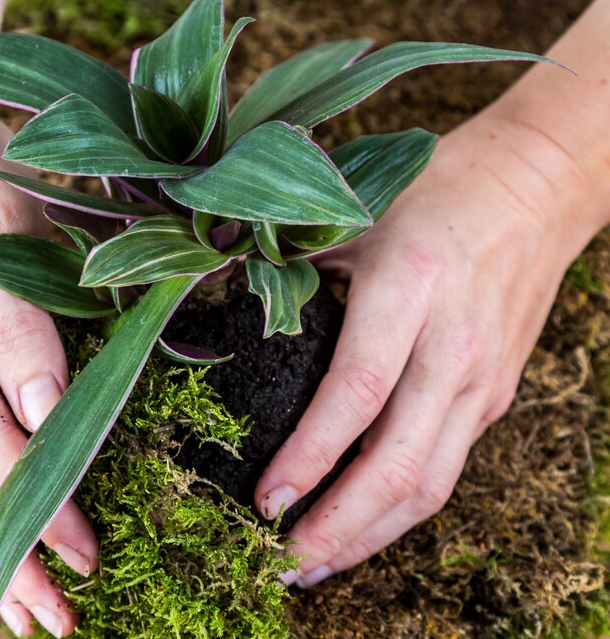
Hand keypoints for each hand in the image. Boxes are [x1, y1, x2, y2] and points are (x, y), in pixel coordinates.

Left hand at [255, 110, 592, 586]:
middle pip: (398, 465)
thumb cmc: (435, 191)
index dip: (308, 458)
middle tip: (282, 561)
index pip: (355, 395)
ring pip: (430, 483)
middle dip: (338, 528)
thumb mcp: (355, 214)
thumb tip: (215, 289)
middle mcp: (451, 347)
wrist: (533, 186)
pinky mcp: (494, 393)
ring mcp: (481, 378)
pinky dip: (401, 503)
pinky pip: (446, 465)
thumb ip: (291, 263)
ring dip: (372, 535)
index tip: (264, 501)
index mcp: (408, 290)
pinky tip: (363, 517)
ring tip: (318, 562)